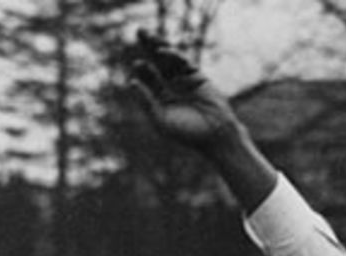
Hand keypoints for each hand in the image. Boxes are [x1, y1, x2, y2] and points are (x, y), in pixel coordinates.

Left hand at [127, 31, 239, 153]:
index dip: (142, 69)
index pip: (148, 78)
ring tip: (147, 33)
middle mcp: (172, 86)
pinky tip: (161, 50)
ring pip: (169, 58)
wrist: (215, 136)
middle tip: (138, 30)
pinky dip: (172, 54)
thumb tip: (131, 82)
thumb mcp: (161, 120)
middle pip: (157, 61)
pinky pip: (183, 61)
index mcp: (161, 98)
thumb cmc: (188, 133)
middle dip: (148, 46)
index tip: (137, 64)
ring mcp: (184, 80)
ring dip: (158, 43)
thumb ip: (146, 102)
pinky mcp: (197, 76)